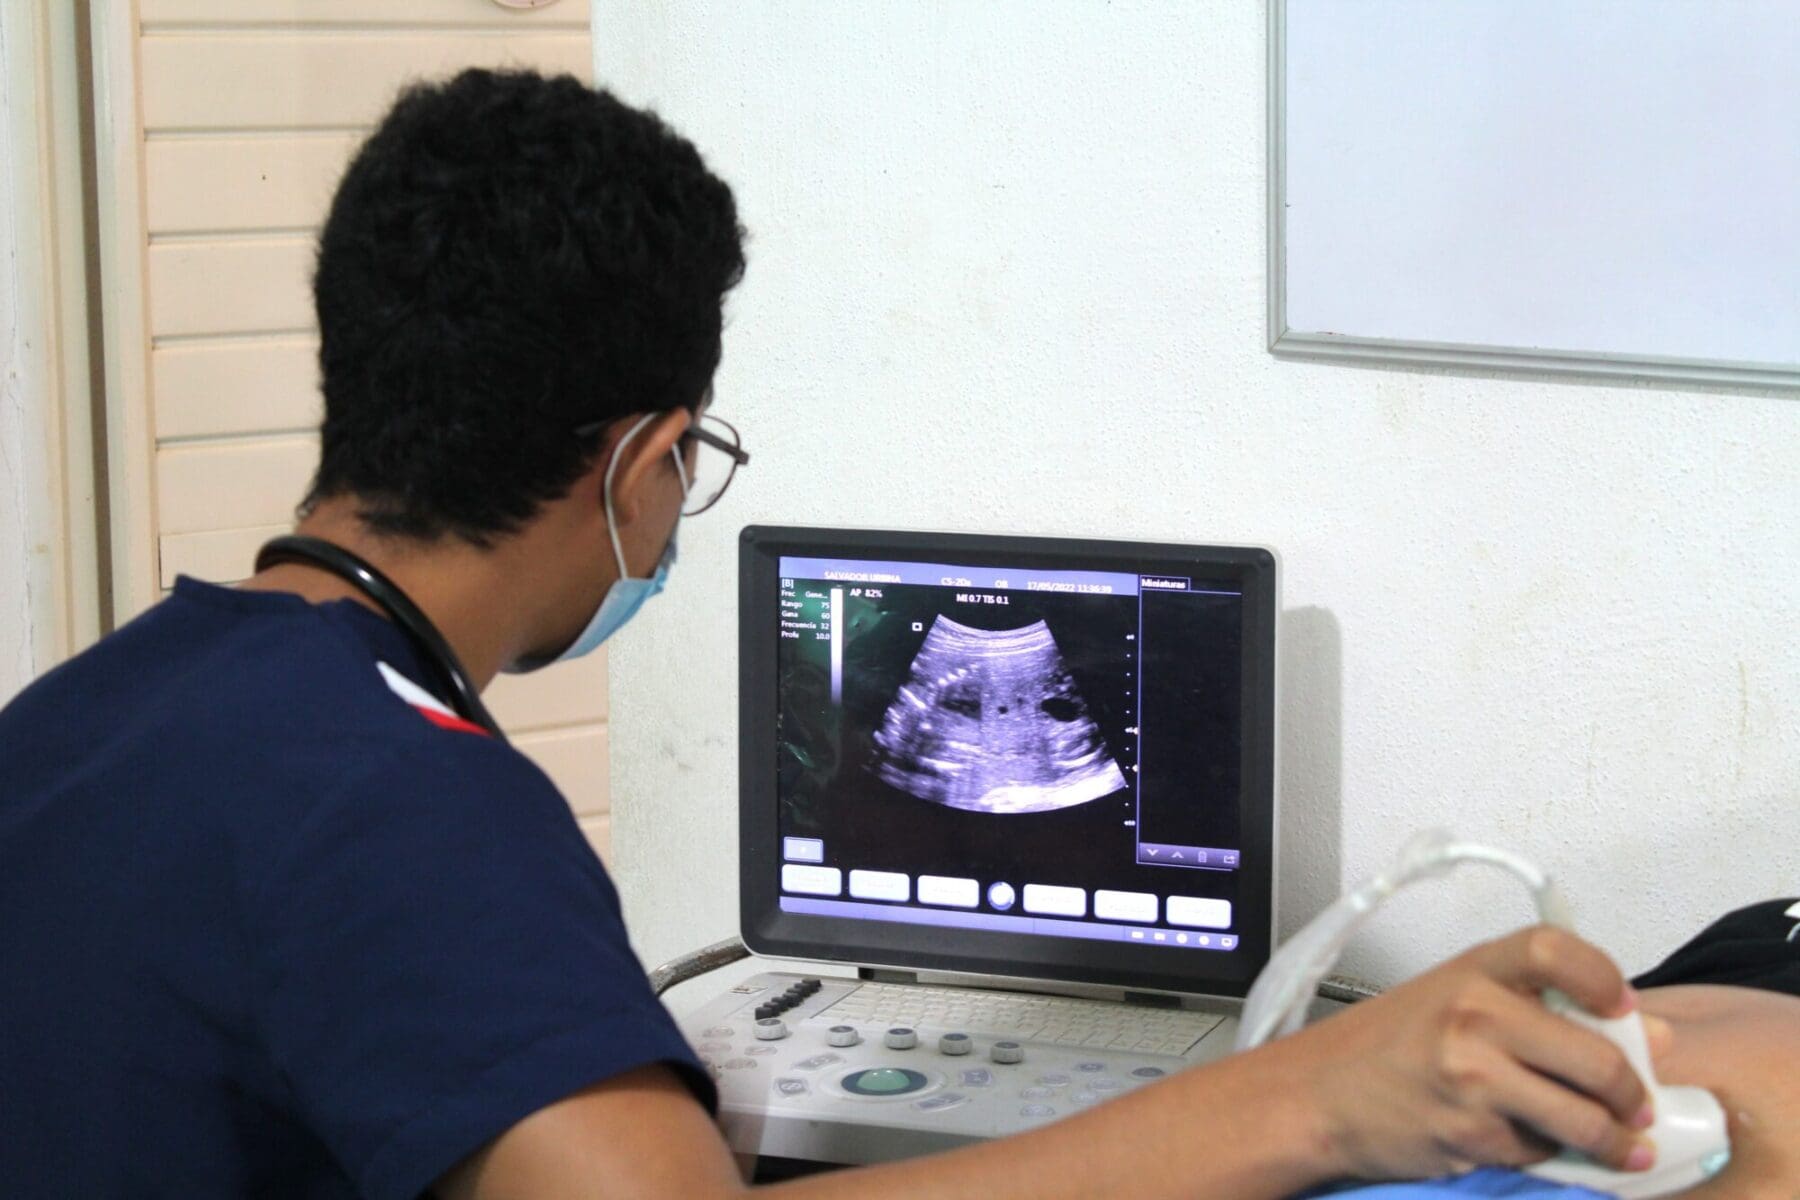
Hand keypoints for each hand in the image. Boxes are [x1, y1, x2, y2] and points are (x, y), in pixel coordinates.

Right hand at [1288, 925, 1660, 1179]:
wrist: (1317, 1095)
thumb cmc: (1388, 1046)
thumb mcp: (1455, 999)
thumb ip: (1540, 1008)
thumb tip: (1652, 1036)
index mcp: (1471, 969)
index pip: (1554, 951)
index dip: (1603, 978)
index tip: (1626, 1010)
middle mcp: (1472, 1014)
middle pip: (1594, 1054)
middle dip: (1633, 1092)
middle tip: (1642, 1107)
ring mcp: (1471, 1077)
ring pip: (1581, 1117)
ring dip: (1616, 1141)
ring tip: (1625, 1147)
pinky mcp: (1469, 1134)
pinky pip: (1541, 1152)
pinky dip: (1554, 1157)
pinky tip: (1546, 1150)